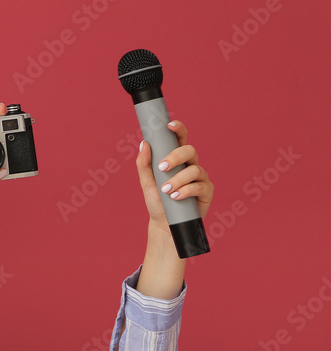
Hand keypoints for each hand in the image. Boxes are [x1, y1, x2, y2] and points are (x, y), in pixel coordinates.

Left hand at [134, 121, 212, 298]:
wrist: (165, 224)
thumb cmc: (157, 201)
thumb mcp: (146, 182)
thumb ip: (144, 163)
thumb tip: (144, 143)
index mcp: (177, 158)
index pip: (180, 139)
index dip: (178, 128)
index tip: (169, 125)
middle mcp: (190, 165)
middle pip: (190, 150)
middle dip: (176, 156)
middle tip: (162, 167)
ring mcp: (200, 178)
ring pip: (194, 169)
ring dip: (178, 179)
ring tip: (166, 190)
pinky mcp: (207, 192)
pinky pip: (200, 186)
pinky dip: (186, 191)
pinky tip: (176, 197)